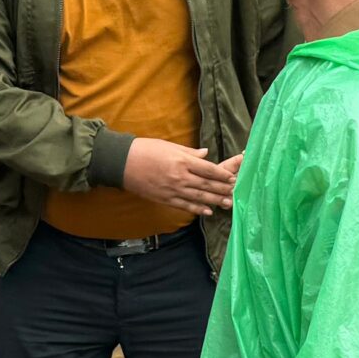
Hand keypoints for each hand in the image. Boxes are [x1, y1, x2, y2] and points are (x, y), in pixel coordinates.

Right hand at [122, 139, 236, 214]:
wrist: (123, 163)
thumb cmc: (146, 149)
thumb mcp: (169, 146)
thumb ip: (189, 152)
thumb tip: (205, 153)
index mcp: (182, 161)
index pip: (208, 169)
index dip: (222, 175)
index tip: (232, 178)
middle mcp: (180, 177)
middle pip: (206, 185)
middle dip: (222, 189)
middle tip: (236, 192)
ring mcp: (173, 190)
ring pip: (199, 197)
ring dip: (215, 201)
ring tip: (228, 203)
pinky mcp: (165, 198)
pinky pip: (185, 205)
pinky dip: (197, 209)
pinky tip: (208, 211)